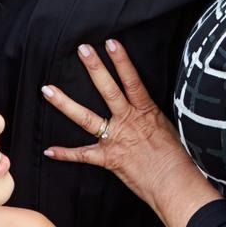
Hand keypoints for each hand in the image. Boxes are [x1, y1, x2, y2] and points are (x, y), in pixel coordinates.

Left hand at [40, 40, 195, 206]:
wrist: (174, 183)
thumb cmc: (177, 158)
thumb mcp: (169, 128)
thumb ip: (153, 116)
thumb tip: (146, 107)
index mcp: (146, 112)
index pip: (132, 80)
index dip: (122, 61)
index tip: (111, 43)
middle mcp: (128, 121)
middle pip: (108, 90)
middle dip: (95, 69)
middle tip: (82, 50)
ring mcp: (116, 139)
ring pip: (86, 118)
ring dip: (65, 104)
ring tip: (48, 90)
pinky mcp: (109, 159)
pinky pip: (83, 155)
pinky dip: (66, 154)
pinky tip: (50, 150)